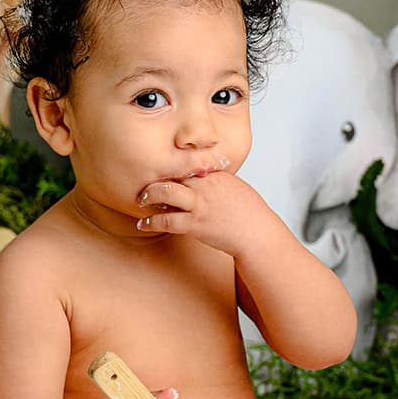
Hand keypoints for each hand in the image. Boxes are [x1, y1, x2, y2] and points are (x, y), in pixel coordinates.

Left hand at [135, 165, 282, 257]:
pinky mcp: (196, 224)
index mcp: (214, 174)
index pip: (185, 164)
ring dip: (149, 195)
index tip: (159, 171)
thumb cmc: (248, 212)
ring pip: (165, 192)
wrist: (257, 233)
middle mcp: (205, 185)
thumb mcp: (233, 187)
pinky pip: (167, 220)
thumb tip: (200, 179)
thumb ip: (214, 181)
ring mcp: (199, 204)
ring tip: (140, 200)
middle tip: (144, 185)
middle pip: (172, 172)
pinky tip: (144, 224)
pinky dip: (151, 222)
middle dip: (155, 177)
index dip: (170, 167)